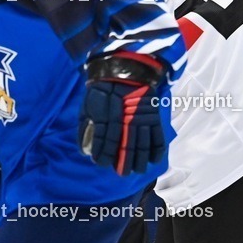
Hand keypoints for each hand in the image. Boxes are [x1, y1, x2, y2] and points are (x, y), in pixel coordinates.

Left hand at [80, 52, 166, 175]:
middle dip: (122, 162)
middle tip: (121, 174)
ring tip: (135, 171)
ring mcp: (141, 117)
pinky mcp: (153, 115)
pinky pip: (158, 135)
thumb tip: (85, 149)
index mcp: (107, 116)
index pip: (105, 141)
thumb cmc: (101, 88)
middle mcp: (125, 119)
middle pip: (125, 145)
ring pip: (141, 143)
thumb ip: (86, 127)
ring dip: (139, 159)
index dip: (103, 154)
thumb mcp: (87, 106)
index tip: (100, 164)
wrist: (124, 68)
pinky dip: (156, 149)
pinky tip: (153, 161)